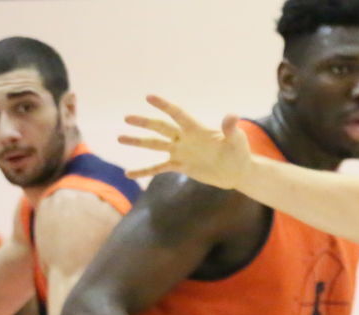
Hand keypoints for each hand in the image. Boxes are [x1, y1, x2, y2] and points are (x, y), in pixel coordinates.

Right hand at [119, 96, 253, 187]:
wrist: (238, 172)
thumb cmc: (239, 152)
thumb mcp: (237, 140)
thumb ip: (231, 128)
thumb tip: (231, 115)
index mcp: (196, 129)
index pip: (177, 114)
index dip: (164, 106)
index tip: (149, 97)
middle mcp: (184, 138)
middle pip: (161, 128)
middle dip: (145, 123)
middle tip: (127, 118)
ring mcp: (180, 152)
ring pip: (155, 145)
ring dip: (138, 142)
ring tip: (120, 137)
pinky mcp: (180, 166)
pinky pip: (158, 168)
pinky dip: (144, 171)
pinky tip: (129, 174)